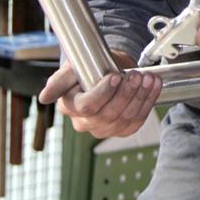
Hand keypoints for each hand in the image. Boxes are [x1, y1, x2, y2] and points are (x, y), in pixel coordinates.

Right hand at [38, 56, 160, 138]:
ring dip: (141, 97)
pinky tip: (154, 87)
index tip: (116, 76)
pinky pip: (137, 121)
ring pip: (125, 118)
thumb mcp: (71, 70)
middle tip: (138, 75)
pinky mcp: (121, 130)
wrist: (105, 71)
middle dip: (127, 93)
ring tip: (149, 78)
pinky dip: (148, 103)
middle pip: (109, 114)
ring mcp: (104, 129)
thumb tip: (45, 97)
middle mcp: (85, 123)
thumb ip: (59, 82)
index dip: (104, 93)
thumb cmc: (87, 69)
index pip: (87, 107)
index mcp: (71, 108)